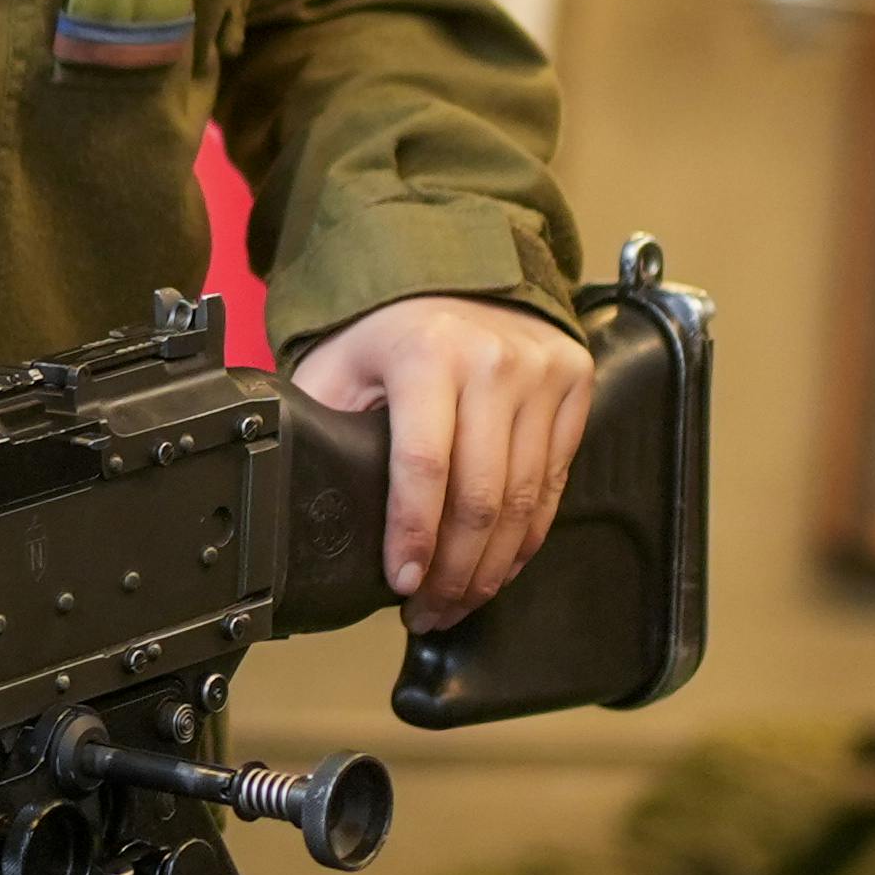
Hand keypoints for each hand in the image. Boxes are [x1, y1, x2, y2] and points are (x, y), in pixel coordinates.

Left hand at [292, 292, 590, 627]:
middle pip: (482, 496)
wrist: (457, 263)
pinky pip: (555, 483)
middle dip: (453, 570)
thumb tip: (299, 501)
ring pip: (525, 500)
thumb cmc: (387, 325)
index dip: (414, 535)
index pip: (425, 465)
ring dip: (491, 567)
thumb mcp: (340, 364)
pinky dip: (526, 538)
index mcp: (426, 353)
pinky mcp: (575, 386)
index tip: (402, 585)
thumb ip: (326, 425)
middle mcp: (494, 361)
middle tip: (428, 611)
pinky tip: (498, 566)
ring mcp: (542, 373)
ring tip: (458, 602)